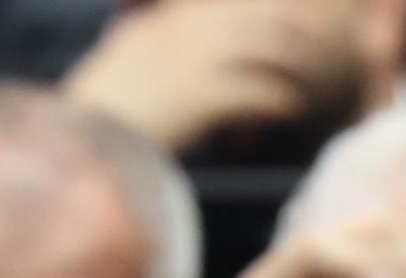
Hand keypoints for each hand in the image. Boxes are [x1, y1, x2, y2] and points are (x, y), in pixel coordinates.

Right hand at [64, 0, 360, 151]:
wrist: (83, 137)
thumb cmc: (104, 107)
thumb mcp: (128, 56)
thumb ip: (155, 40)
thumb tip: (165, 33)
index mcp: (169, 22)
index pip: (232, 4)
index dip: (269, 9)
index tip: (295, 17)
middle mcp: (185, 34)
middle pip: (259, 16)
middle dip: (296, 31)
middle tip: (321, 50)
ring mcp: (194, 62)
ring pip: (267, 47)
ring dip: (296, 65)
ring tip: (313, 82)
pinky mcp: (201, 97)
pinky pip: (258, 90)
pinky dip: (280, 98)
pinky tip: (292, 108)